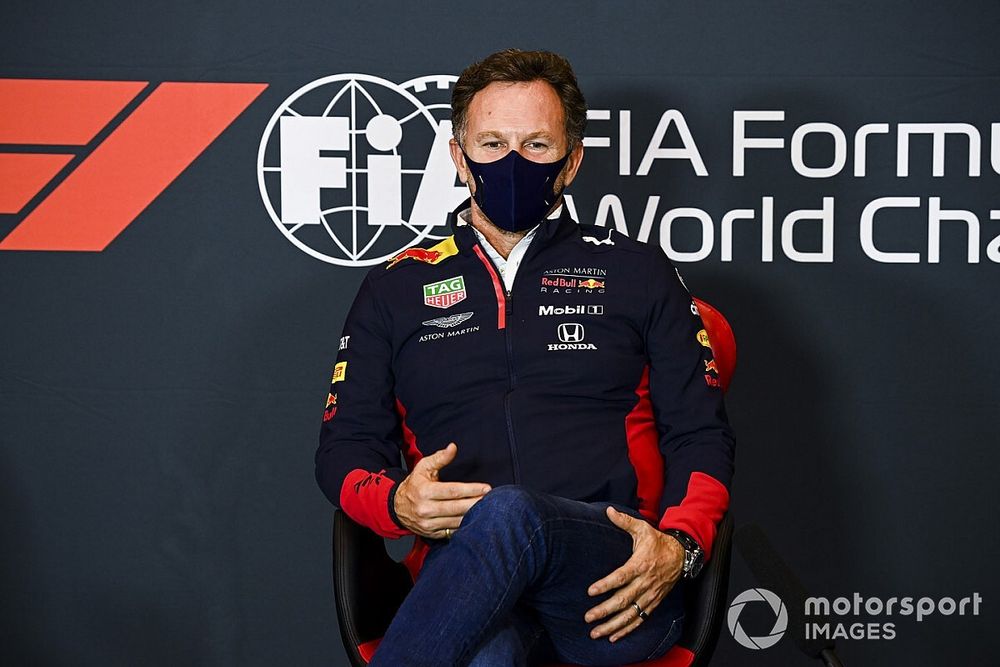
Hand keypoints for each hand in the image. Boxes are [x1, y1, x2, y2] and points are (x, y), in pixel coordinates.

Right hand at [393, 443, 491, 538]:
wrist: (397, 507)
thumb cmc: (414, 485)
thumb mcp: (424, 467)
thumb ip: (440, 458)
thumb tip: (453, 447)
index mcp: (425, 491)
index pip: (453, 491)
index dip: (471, 489)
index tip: (486, 488)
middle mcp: (426, 509)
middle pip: (457, 508)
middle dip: (476, 503)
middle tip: (492, 498)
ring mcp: (429, 524)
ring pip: (457, 521)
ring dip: (474, 515)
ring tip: (488, 508)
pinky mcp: (432, 534)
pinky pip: (453, 531)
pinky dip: (466, 526)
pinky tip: (476, 519)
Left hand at [584, 507, 685, 641]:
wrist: (681, 555)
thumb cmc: (658, 542)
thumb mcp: (642, 529)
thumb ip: (624, 521)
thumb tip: (608, 511)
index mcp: (640, 565)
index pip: (621, 577)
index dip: (606, 584)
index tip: (591, 591)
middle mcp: (645, 583)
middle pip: (624, 600)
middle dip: (605, 610)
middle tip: (588, 617)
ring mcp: (650, 595)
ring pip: (631, 614)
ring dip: (613, 625)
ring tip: (596, 633)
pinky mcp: (653, 603)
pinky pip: (640, 619)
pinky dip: (627, 629)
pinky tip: (613, 636)